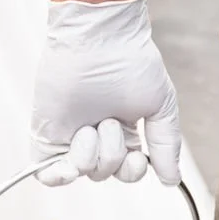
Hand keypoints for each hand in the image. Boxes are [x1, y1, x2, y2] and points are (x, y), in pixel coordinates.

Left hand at [30, 0, 181, 186]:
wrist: (99, 39)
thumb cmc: (131, 63)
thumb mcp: (161, 107)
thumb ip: (166, 146)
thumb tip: (172, 180)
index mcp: (122, 131)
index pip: (126, 170)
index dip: (131, 172)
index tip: (137, 157)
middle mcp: (95, 135)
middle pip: (104, 173)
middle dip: (112, 155)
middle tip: (110, 122)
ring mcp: (69, 135)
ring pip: (81, 172)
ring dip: (91, 154)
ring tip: (92, 124)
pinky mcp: (46, 134)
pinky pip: (47, 174)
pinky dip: (59, 176)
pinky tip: (72, 159)